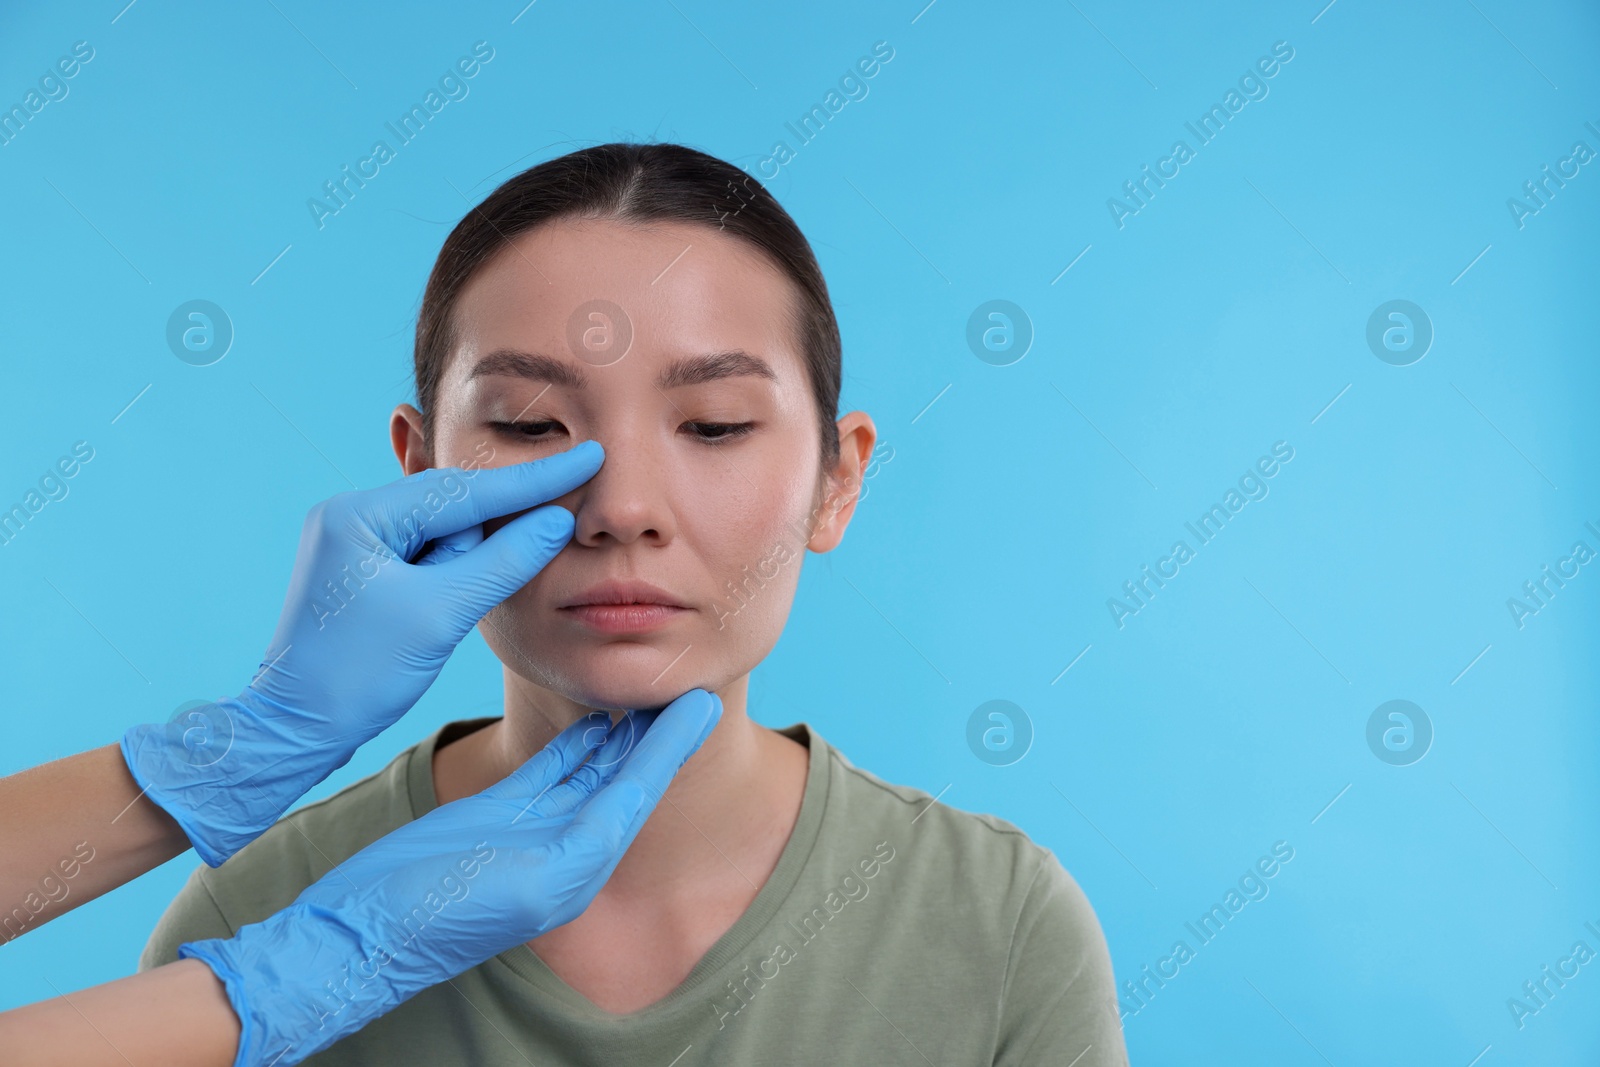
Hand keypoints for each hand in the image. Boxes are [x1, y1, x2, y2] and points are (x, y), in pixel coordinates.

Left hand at [121, 440, 604, 864]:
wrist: (295, 730)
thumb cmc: (357, 675)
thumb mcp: (440, 615)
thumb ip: (503, 561)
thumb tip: (557, 522)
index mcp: (360, 514)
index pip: (466, 490)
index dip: (535, 480)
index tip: (591, 455)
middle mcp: (353, 515)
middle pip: (454, 509)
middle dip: (494, 536)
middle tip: (551, 539)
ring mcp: (356, 543)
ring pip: (444, 537)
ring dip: (468, 566)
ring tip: (443, 617)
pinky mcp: (364, 572)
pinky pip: (427, 559)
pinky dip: (453, 576)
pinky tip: (459, 599)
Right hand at [178, 688, 721, 1066]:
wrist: (357, 935)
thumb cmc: (431, 914)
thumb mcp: (518, 883)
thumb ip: (575, 849)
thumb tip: (625, 813)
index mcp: (580, 868)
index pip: (638, 792)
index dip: (672, 746)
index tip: (704, 701)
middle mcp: (566, 849)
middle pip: (626, 777)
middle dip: (658, 733)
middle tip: (689, 678)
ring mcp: (533, 829)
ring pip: (592, 769)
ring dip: (623, 732)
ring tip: (653, 685)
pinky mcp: (500, 814)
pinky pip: (552, 771)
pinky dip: (577, 745)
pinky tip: (598, 718)